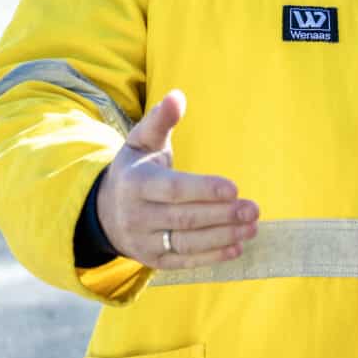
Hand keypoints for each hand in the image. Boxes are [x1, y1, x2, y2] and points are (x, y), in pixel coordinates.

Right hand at [96, 90, 258, 268]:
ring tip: (252, 227)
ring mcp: (143, 241)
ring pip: (187, 243)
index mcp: (135, 183)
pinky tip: (238, 248)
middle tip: (253, 209)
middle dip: (222, 215)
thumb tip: (177, 96)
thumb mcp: (141, 142)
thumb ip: (160, 120)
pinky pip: (184, 262)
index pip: (172, 189)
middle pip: (184, 218)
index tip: (234, 188)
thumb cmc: (135, 169)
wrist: (103, 211)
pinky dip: (212, 257)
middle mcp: (136, 215)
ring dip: (223, 237)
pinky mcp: (153, 260)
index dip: (203, 190)